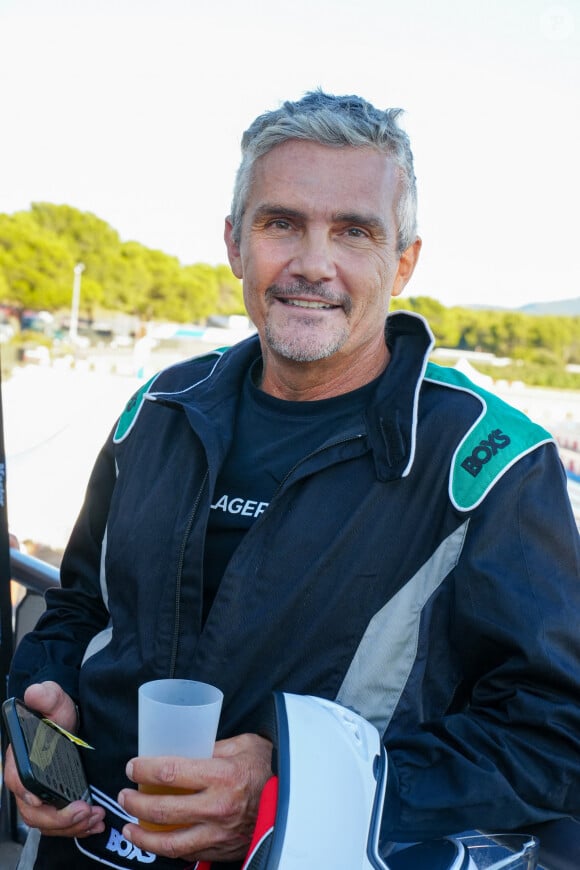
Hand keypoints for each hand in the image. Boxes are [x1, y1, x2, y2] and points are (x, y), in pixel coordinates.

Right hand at [3, 681, 104, 837]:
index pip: (17, 781)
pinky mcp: (54, 803)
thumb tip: (34, 692)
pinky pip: (59, 824)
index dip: (27, 793)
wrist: (68, 724)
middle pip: (32, 811)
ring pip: (46, 823)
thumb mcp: (55, 701)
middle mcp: (25, 782)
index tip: (43, 800)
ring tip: (95, 818)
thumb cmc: (57, 714)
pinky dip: (76, 828)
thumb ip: (46, 697)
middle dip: (58, 818)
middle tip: (85, 811)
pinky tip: (95, 825)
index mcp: (20, 759)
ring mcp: (39, 796)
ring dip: (70, 826)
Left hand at [118, 733, 272, 862]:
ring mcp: (218, 833)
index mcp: (221, 775)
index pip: (171, 773)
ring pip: (170, 842)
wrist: (292, 799)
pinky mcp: (221, 849)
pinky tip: (156, 839)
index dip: (145, 770)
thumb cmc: (267, 767)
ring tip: (129, 826)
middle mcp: (217, 807)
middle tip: (124, 795)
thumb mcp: (242, 745)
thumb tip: (183, 747)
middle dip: (136, 803)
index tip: (132, 766)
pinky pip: (187, 853)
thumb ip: (212, 746)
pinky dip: (167, 848)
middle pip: (163, 809)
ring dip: (143, 835)